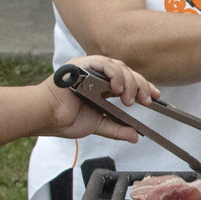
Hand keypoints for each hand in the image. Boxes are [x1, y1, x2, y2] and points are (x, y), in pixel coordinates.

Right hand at [39, 55, 159, 141]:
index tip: (156, 97)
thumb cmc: (63, 119)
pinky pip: (103, 62)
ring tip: (128, 99)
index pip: (128, 82)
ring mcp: (90, 68)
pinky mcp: (81, 64)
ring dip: (128, 82)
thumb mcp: (97, 125)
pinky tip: (116, 87)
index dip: (144, 87)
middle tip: (146, 100)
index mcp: (102, 86)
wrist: (45, 117)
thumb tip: (134, 136)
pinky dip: (113, 73)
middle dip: (141, 85)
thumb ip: (116, 129)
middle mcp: (98, 75)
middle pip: (127, 73)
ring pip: (118, 67)